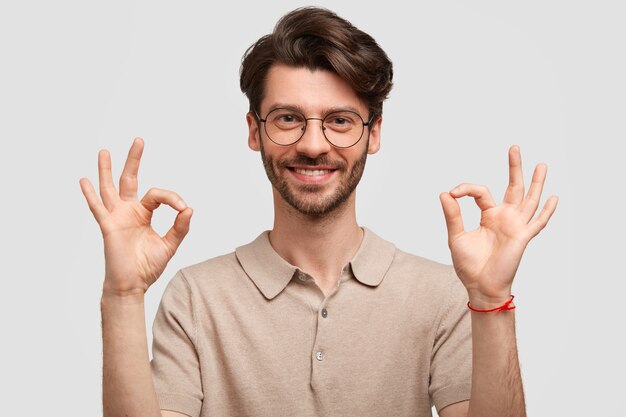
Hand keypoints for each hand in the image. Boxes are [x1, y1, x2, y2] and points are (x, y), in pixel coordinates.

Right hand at [80, 138, 191, 296]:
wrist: (133, 285)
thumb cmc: (148, 266)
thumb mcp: (170, 244)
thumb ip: (180, 227)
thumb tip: (189, 209)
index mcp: (144, 213)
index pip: (158, 195)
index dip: (172, 198)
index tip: (183, 209)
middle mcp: (129, 211)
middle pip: (130, 179)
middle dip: (134, 160)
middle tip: (139, 140)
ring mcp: (117, 217)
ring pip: (110, 188)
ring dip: (106, 170)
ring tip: (104, 151)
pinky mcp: (108, 226)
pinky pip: (98, 208)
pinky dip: (90, 195)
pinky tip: (84, 181)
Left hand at [439, 146, 557, 307]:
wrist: (480, 286)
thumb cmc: (469, 265)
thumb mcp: (456, 237)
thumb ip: (453, 216)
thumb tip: (444, 193)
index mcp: (489, 216)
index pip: (481, 192)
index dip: (466, 188)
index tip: (453, 193)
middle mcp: (504, 218)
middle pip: (513, 187)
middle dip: (515, 168)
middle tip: (514, 148)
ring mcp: (515, 226)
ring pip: (529, 200)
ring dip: (536, 183)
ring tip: (541, 165)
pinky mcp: (522, 237)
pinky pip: (537, 223)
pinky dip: (546, 211)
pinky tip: (553, 198)